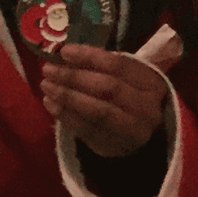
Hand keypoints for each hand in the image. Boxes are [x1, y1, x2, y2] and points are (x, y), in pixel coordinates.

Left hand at [41, 44, 168, 156]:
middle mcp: (146, 106)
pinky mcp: (112, 146)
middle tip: (49, 69)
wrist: (137, 134)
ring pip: (96, 110)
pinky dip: (64, 115)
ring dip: (67, 96)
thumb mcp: (128, 77)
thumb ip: (104, 64)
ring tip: (46, 85)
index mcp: (151, 82)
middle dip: (74, 77)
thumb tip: (67, 52)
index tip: (65, 51)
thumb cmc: (128, 96)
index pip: (118, 65)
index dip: (90, 57)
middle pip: (107, 87)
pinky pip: (85, 129)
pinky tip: (50, 103)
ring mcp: (130, 129)